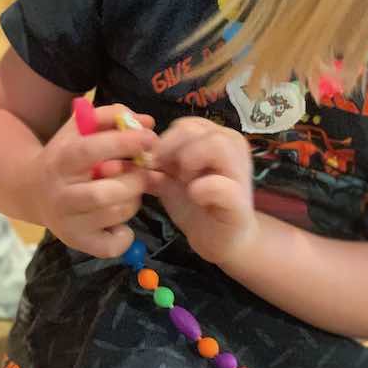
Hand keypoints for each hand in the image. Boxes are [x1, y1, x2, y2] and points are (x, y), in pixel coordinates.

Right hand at [26, 104, 156, 257]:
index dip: (124, 143)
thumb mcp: (80, 130)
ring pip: (113, 215)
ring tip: (128, 194)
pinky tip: (120, 224)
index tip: (150, 138)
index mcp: (59, 160)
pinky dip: (124, 236)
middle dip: (134, 181)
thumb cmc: (65, 157)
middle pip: (104, 193)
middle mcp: (60, 194)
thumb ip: (111, 118)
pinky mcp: (77, 243)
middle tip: (142, 174)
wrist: (32, 191)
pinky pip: (111, 246)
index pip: (90, 150)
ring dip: (132, 202)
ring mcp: (67, 223)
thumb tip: (148, 122)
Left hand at [147, 117, 257, 264]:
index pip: (186, 124)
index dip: (165, 140)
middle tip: (165, 172)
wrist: (220, 243)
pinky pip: (220, 185)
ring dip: (191, 161)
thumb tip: (127, 159)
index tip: (154, 163)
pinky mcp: (239, 201)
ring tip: (186, 183)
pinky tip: (195, 197)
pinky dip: (202, 189)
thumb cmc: (198, 209)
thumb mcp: (169, 185)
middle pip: (196, 129)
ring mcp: (240, 172)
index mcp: (215, 139)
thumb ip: (153, 169)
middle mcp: (232, 147)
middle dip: (172, 149)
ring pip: (216, 145)